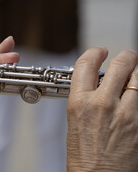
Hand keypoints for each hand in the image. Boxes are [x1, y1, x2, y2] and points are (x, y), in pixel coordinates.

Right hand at [67, 47, 137, 171]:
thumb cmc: (83, 155)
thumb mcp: (75, 120)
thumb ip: (86, 98)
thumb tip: (99, 82)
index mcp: (80, 103)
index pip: (87, 64)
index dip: (94, 53)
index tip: (100, 52)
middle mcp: (103, 104)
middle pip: (121, 65)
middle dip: (126, 57)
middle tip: (128, 56)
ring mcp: (126, 114)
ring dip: (137, 76)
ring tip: (134, 78)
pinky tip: (135, 99)